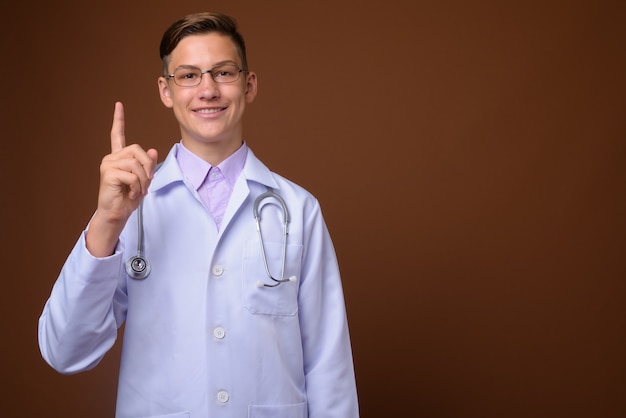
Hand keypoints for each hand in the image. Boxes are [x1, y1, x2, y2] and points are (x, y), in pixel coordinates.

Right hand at [86, 102, 157, 256]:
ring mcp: (108, 164)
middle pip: (137, 150)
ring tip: (138, 190)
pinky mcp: (109, 173)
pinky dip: (138, 186)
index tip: (118, 105)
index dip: (119, 119)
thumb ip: (147, 165)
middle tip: (145, 183)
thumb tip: (151, 151)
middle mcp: (111, 157)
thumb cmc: (128, 198)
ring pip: (136, 163)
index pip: (118, 134)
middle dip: (147, 167)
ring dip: (143, 179)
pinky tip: (131, 193)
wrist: (116, 213)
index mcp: (118, 157)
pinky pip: (133, 174)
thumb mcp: (143, 180)